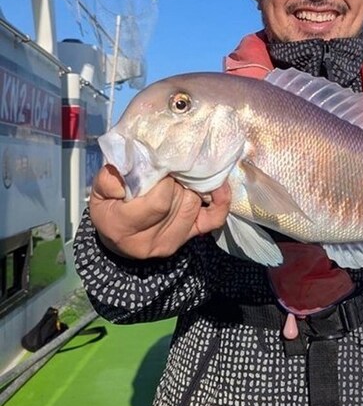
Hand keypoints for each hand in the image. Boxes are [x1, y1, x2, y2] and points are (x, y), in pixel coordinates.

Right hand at [89, 165, 230, 258]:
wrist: (117, 237)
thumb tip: (135, 165)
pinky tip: (219, 185)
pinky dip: (220, 201)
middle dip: (178, 178)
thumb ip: (111, 178)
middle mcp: (151, 240)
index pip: (159, 200)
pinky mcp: (189, 238)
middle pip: (180, 200)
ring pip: (195, 203)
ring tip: (182, 172)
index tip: (158, 165)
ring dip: (191, 184)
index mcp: (124, 227)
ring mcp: (173, 242)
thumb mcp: (98, 192)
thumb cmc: (108, 208)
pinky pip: (213, 220)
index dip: (163, 179)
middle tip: (172, 164)